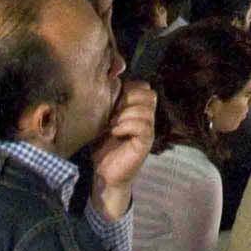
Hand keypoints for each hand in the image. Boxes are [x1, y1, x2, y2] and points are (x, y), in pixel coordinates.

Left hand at [85, 80, 155, 221]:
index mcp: (138, 108)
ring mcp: (148, 130)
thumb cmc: (102, 145)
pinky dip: (126, 126)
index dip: (128, 88)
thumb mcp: (103, 118)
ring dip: (125, 114)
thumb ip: (109, 100)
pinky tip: (115, 132)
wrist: (104, 173)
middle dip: (129, 99)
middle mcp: (147, 117)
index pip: (143, 86)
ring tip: (112, 125)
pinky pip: (143, 126)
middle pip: (149, 94)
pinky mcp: (145, 143)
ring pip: (145, 110)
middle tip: (113, 112)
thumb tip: (109, 78)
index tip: (112, 101)